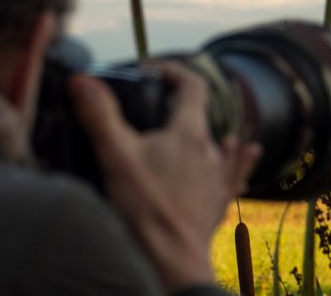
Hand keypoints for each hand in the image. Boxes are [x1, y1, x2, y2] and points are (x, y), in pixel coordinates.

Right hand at [69, 62, 260, 292]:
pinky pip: (232, 172)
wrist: (172, 259)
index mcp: (189, 131)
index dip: (172, 71)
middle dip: (173, 110)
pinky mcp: (218, 201)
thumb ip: (100, 114)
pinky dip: (234, 159)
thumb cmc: (146, 208)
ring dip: (196, 134)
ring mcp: (218, 177)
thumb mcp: (115, 155)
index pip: (191, 83)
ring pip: (212, 144)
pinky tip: (247, 151)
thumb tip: (83, 79)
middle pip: (197, 116)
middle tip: (145, 114)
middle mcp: (211, 150)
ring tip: (179, 132)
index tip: (151, 72)